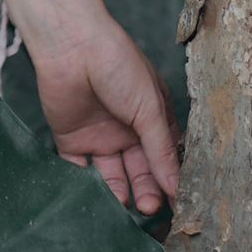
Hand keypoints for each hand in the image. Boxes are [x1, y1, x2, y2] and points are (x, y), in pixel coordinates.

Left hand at [32, 18, 181, 214]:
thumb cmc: (118, 64)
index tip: (180, 206)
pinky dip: (87, 187)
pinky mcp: (71, 140)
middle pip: (140, 171)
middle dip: (148, 191)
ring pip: (112, 176)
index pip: (165, 158)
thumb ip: (161, 150)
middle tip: (151, 208)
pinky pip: (79, 170)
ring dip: (121, 193)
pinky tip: (98, 201)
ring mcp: (99, 136)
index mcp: (151, 119)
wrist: (72, 44)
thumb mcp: (149, 108)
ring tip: (131, 207)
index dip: (172, 181)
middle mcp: (126, 131)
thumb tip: (177, 187)